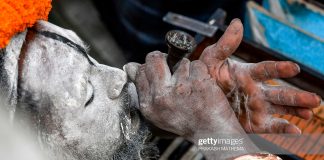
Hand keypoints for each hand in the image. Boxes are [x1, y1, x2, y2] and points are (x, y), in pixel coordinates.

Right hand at [129, 51, 242, 136]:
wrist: (211, 133)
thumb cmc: (185, 122)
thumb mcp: (157, 112)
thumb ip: (143, 89)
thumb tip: (130, 66)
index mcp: (149, 105)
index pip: (141, 71)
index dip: (151, 67)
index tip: (160, 69)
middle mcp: (162, 97)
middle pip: (155, 59)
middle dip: (163, 58)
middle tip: (173, 66)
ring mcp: (181, 88)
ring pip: (179, 61)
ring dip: (186, 69)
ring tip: (191, 85)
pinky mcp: (199, 82)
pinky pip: (196, 64)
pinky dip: (200, 72)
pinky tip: (202, 85)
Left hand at [199, 19, 320, 133]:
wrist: (197, 99)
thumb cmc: (206, 76)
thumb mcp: (212, 59)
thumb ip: (226, 45)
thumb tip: (237, 23)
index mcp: (247, 74)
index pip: (266, 70)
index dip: (279, 69)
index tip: (293, 68)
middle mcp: (255, 91)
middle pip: (280, 93)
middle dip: (297, 96)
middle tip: (315, 99)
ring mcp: (255, 107)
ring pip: (280, 108)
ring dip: (296, 110)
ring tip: (309, 113)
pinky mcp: (252, 123)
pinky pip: (269, 127)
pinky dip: (283, 129)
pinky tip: (295, 130)